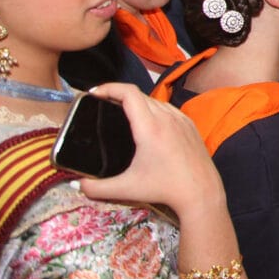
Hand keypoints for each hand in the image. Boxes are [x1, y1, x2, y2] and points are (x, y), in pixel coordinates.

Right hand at [80, 84, 223, 213]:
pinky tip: (147, 122)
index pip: (128, 93)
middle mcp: (167, 117)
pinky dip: (154, 109)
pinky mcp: (190, 125)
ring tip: (121, 112)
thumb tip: (77, 184)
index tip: (95, 93)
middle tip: (102, 104)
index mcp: (150, 127)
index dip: (109, 87)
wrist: (201, 191)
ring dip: (137, 102)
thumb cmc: (164, 188)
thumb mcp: (126, 189)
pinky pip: (168, 108)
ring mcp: (181, 119)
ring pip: (155, 101)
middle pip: (139, 95)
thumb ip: (96, 188)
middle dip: (118, 95)